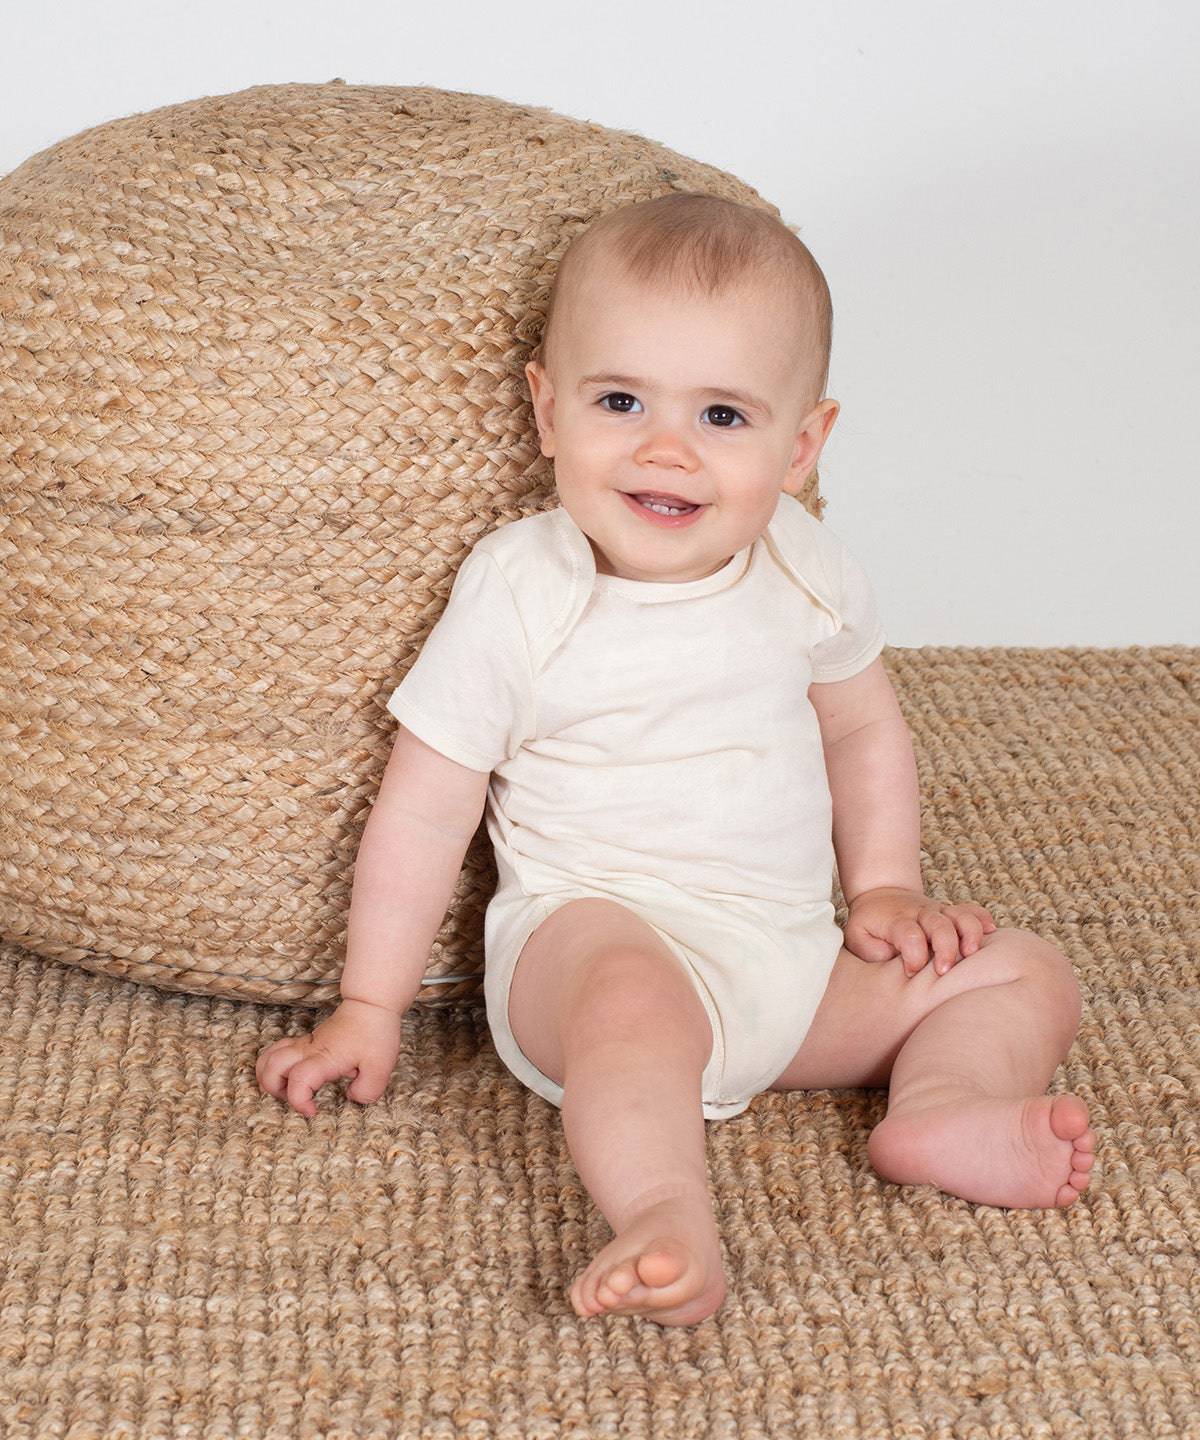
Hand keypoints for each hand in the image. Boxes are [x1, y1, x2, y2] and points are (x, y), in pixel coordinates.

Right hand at [256, 998, 405, 1117]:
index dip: (299, 1102)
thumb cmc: (375, 1033)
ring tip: (290, 1090)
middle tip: (298, 1100)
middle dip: (275, 1091)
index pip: (298, 1081)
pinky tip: (292, 1075)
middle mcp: (308, 1050)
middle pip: (271, 1068)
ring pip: (268, 1058)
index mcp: (325, 1058)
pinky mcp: (304, 1041)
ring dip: (270, 1078)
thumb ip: (367, 1090)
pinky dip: (275, 1067)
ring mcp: (303, 1044)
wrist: (371, 1004)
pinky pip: (277, 1052)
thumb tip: (351, 1097)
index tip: (313, 1111)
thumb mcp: (381, 1068)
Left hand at [844, 886, 996, 976]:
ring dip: (970, 934)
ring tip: (972, 954)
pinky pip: (973, 912)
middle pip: (939, 926)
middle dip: (945, 949)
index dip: (913, 955)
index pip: (909, 935)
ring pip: (961, 917)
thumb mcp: (857, 936)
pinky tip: (991, 934)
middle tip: (944, 971)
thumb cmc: (869, 924)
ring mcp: (939, 912)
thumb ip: (870, 950)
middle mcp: (921, 914)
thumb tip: (891, 960)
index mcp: (897, 921)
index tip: (910, 972)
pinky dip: (983, 921)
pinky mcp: (952, 913)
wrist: (882, 894)